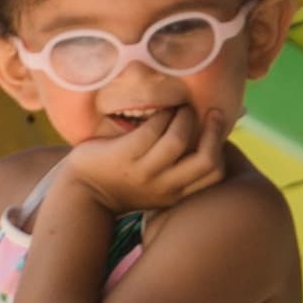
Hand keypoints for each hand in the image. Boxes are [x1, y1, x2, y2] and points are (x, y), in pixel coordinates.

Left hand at [57, 97, 225, 217]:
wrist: (82, 193)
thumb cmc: (123, 180)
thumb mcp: (156, 184)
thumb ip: (178, 168)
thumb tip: (208, 135)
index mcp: (175, 194)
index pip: (215, 174)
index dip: (221, 147)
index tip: (215, 127)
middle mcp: (164, 187)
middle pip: (206, 160)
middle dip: (213, 130)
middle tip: (209, 111)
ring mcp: (144, 172)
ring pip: (178, 140)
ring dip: (183, 117)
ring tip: (179, 109)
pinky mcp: (125, 156)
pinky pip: (151, 130)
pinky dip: (160, 115)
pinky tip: (157, 111)